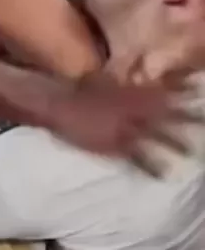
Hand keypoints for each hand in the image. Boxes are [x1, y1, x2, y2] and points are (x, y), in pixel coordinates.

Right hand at [48, 73, 195, 174]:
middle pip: (167, 113)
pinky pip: (138, 158)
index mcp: (132, 91)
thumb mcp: (104, 79)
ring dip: (176, 143)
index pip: (163, 89)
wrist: (59, 105)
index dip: (182, 88)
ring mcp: (126, 128)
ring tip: (192, 150)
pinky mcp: (116, 146)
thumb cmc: (80, 91)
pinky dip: (152, 167)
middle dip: (188, 116)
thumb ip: (124, 81)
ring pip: (157, 136)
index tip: (199, 87)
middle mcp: (134, 109)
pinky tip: (162, 176)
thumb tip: (138, 73)